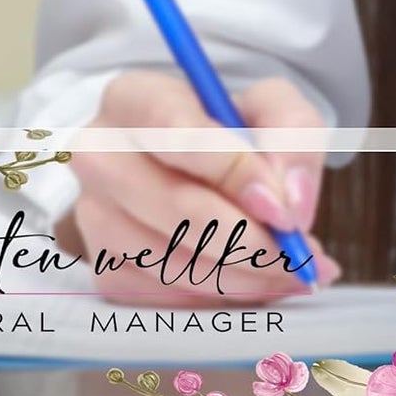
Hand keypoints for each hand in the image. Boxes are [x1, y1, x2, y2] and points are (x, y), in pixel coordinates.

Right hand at [58, 70, 340, 305]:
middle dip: (249, 238)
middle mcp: (99, 154)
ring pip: (172, 261)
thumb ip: (291, 134)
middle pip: (172, 206)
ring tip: (293, 268)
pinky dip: (221, 297)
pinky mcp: (105, 267)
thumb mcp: (271, 108)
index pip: (173, 131)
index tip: (282, 206)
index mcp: (132, 98)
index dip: (231, 170)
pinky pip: (166, 296)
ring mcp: (94, 215)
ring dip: (244, 275)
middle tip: (300, 254)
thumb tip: (288, 202)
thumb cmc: (232, 131)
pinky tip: (256, 279)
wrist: (198, 167)